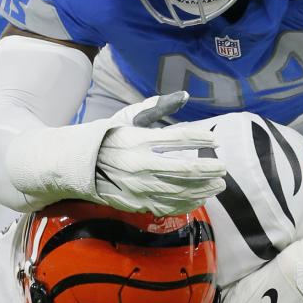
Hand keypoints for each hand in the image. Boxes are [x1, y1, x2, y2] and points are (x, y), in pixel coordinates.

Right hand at [95, 92, 226, 214]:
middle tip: (223, 167)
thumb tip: (185, 96)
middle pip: (184, 169)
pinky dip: (187, 204)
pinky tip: (200, 198)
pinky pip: (168, 207)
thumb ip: (157, 107)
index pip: (178, 137)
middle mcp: (138, 164)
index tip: (215, 141)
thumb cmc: (108, 138)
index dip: (201, 139)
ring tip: (218, 183)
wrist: (79, 166)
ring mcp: (137, 187)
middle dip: (209, 169)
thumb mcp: (128, 118)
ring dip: (203, 188)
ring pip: (179, 191)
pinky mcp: (136, 203)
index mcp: (137, 139)